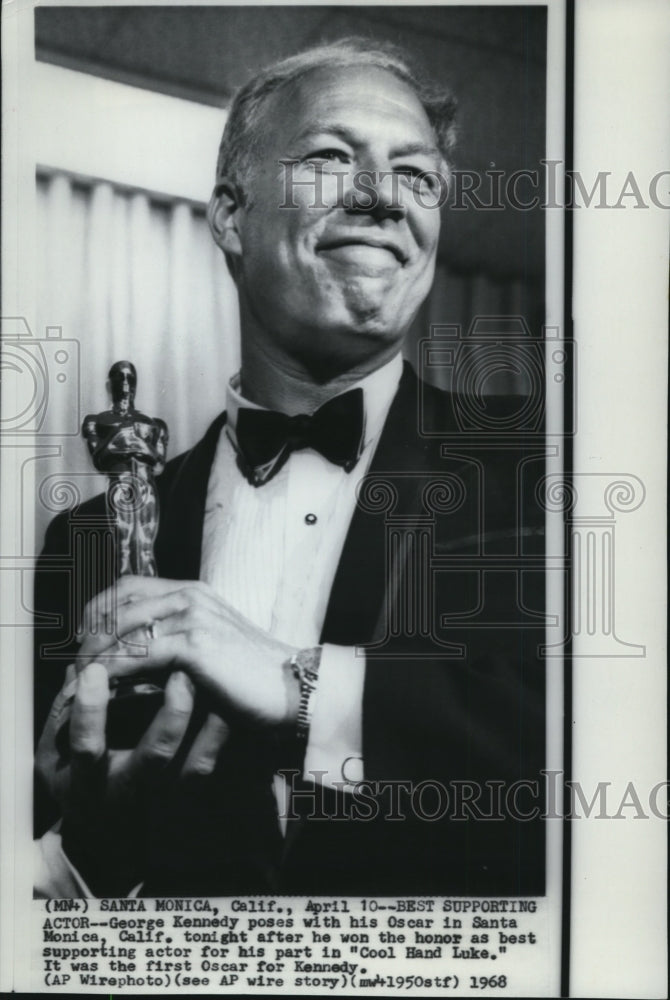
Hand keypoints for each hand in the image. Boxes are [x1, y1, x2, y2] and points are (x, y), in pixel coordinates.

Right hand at [35, 662, 229, 895]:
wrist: (101, 844)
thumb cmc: (74, 779)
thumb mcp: (55, 755)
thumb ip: (64, 710)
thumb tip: (81, 660)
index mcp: (86, 784)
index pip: (88, 748)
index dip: (91, 709)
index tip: (95, 669)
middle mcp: (128, 795)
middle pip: (155, 757)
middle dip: (171, 714)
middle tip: (179, 671)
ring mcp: (162, 801)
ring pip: (194, 766)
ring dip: (206, 724)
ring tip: (209, 684)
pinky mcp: (187, 801)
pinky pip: (211, 769)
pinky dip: (219, 738)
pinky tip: (224, 706)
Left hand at [78, 576, 300, 733]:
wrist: (294, 689)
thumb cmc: (253, 677)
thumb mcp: (212, 646)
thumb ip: (178, 640)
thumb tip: (136, 655)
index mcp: (192, 593)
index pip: (127, 588)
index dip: (97, 612)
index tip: (82, 641)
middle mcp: (190, 597)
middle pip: (117, 606)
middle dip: (87, 638)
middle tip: (72, 668)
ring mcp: (193, 617)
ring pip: (122, 630)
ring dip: (93, 659)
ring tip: (78, 685)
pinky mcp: (195, 645)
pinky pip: (137, 656)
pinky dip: (112, 674)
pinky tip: (101, 691)